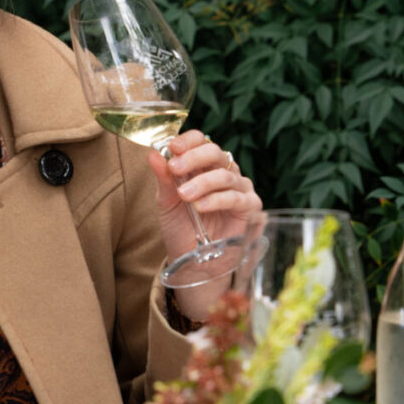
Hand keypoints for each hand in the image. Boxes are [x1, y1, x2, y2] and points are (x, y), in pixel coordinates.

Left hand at [147, 130, 262, 317]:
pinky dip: (217, 200)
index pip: (201, 141)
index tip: (173, 147)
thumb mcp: (167, 203)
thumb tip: (153, 154)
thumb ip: (164, 179)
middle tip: (176, 168)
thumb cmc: (182, 228)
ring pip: (225, 175)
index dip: (189, 141)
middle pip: (215, 153)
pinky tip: (201, 206)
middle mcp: (224, 172)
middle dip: (194, 158)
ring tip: (185, 195)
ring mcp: (240, 188)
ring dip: (203, 183)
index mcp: (204, 165)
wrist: (194, 262)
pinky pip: (237, 198)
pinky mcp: (250, 207)